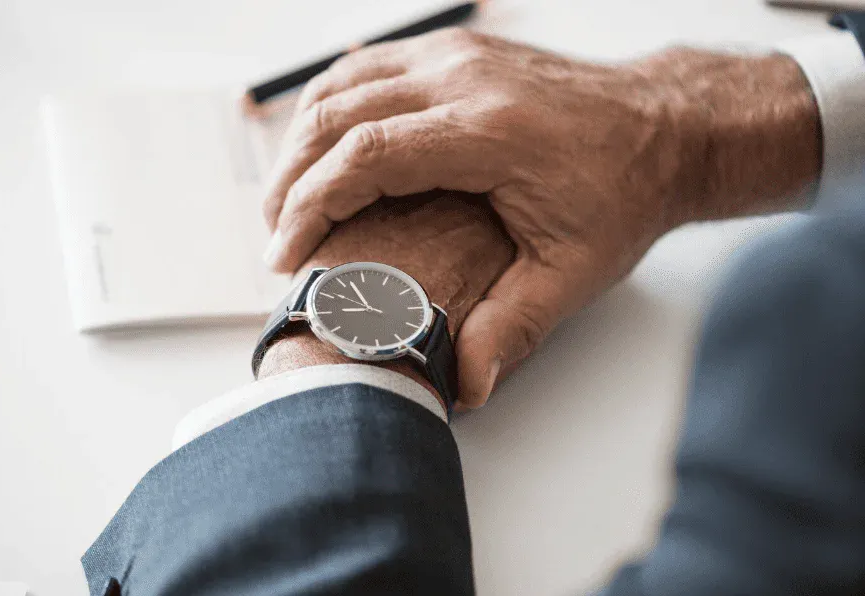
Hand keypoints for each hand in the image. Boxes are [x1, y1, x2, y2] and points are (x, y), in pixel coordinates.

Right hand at [261, 29, 820, 406]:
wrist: (665, 129)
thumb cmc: (623, 193)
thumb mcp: (573, 272)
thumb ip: (512, 327)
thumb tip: (464, 385)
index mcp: (488, 131)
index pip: (362, 157)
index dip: (309, 206)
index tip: (285, 253)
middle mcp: (464, 79)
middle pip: (335, 114)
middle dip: (290, 179)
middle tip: (276, 235)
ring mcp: (458, 55)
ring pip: (342, 82)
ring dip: (302, 140)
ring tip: (288, 198)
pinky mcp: (458, 52)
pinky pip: (369, 67)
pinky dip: (332, 106)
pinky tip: (323, 146)